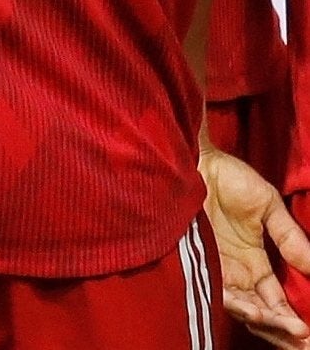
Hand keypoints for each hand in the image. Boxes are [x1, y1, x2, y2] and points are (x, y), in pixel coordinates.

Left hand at [201, 144, 309, 347]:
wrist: (194, 160)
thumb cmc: (229, 178)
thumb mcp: (268, 206)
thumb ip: (290, 238)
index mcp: (255, 263)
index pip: (277, 301)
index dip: (292, 318)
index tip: (309, 332)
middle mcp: (236, 273)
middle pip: (262, 312)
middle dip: (284, 330)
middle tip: (305, 343)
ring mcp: (217, 269)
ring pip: (245, 308)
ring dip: (269, 323)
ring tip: (291, 330)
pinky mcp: (200, 263)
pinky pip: (220, 293)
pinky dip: (239, 306)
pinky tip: (257, 312)